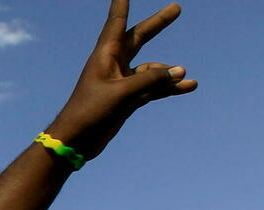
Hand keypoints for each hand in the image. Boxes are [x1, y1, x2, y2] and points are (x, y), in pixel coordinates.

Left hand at [47, 0, 196, 161]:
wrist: (75, 141)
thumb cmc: (90, 112)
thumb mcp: (123, 93)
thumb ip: (152, 80)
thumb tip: (179, 71)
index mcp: (105, 56)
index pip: (116, 23)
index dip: (121, 5)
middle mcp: (113, 65)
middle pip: (139, 38)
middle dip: (157, 24)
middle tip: (176, 8)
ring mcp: (121, 82)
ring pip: (150, 69)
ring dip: (168, 72)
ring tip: (186, 78)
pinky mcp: (127, 100)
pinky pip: (153, 88)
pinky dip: (169, 88)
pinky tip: (188, 87)